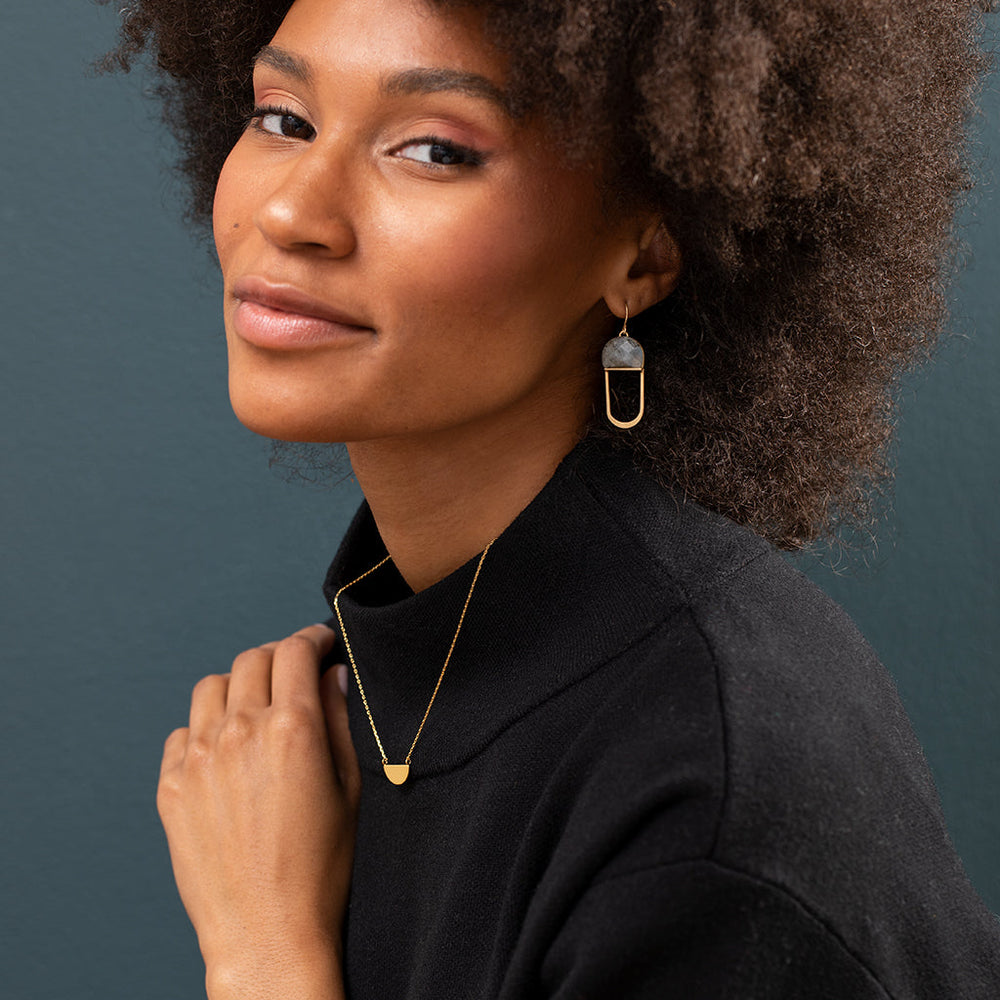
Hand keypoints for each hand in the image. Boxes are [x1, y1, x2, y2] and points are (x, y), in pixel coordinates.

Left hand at [157, 624, 359, 999]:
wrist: (266, 932)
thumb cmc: (320, 867)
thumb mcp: (350, 788)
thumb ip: (340, 720)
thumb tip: (333, 676)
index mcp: (291, 729)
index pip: (296, 651)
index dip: (313, 638)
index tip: (323, 643)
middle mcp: (240, 732)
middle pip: (253, 659)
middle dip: (279, 656)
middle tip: (295, 673)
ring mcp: (199, 758)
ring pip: (213, 687)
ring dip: (240, 685)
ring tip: (257, 708)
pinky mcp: (171, 786)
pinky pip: (183, 732)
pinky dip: (207, 727)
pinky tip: (227, 750)